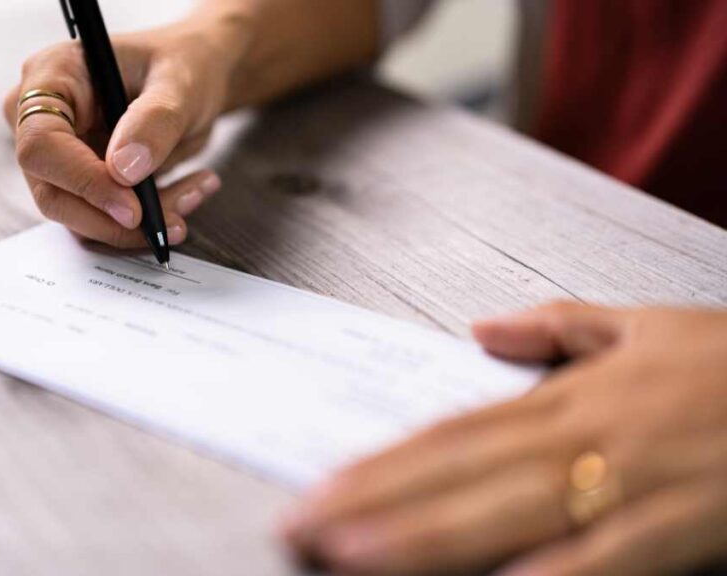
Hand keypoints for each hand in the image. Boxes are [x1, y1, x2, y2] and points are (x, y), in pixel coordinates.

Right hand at [4, 16, 244, 247]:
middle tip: (174, 221)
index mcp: (52, 76)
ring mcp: (58, 156)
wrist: (194, 79)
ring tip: (195, 192)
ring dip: (140, 224)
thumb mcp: (180, 83)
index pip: (41, 144)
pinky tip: (189, 193)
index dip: (82, 182)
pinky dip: (149, 220)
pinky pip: (105, 220)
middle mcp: (42, 119)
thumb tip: (124, 171)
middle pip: (52, 193)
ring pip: (81, 217)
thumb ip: (155, 121)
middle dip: (114, 220)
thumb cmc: (182, 65)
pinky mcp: (81, 184)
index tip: (133, 208)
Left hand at [282, 302, 726, 574]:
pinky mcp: (687, 522)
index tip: (318, 488)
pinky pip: (611, 556)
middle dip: (372, 504)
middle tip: (298, 527)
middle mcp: (585, 434)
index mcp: (569, 396)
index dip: (379, 464)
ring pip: (511, 511)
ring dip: (425, 536)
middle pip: (458, 473)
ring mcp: (634, 480)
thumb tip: (484, 329)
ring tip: (350, 557)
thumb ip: (561, 326)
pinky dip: (555, 574)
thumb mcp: (648, 325)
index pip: (450, 433)